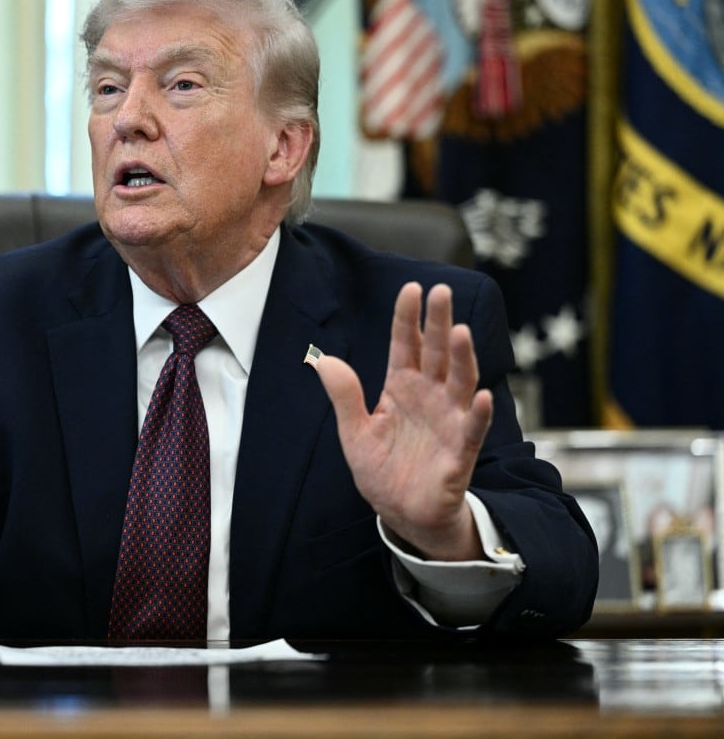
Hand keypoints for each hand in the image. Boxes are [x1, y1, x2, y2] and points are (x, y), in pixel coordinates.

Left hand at [308, 283, 492, 560]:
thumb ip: (345, 396)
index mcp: (402, 388)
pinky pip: (471, 430)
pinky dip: (476, 414)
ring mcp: (448, 422)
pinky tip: (479, 396)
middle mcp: (430, 398)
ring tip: (460, 332)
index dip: (408, 319)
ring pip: (459, 383)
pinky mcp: (459, 452)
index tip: (411, 289)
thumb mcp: (355, 432)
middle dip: (439, 324)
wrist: (401, 514)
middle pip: (436, 354)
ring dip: (461, 359)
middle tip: (442, 292)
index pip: (405, 346)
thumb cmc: (382, 470)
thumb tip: (323, 360)